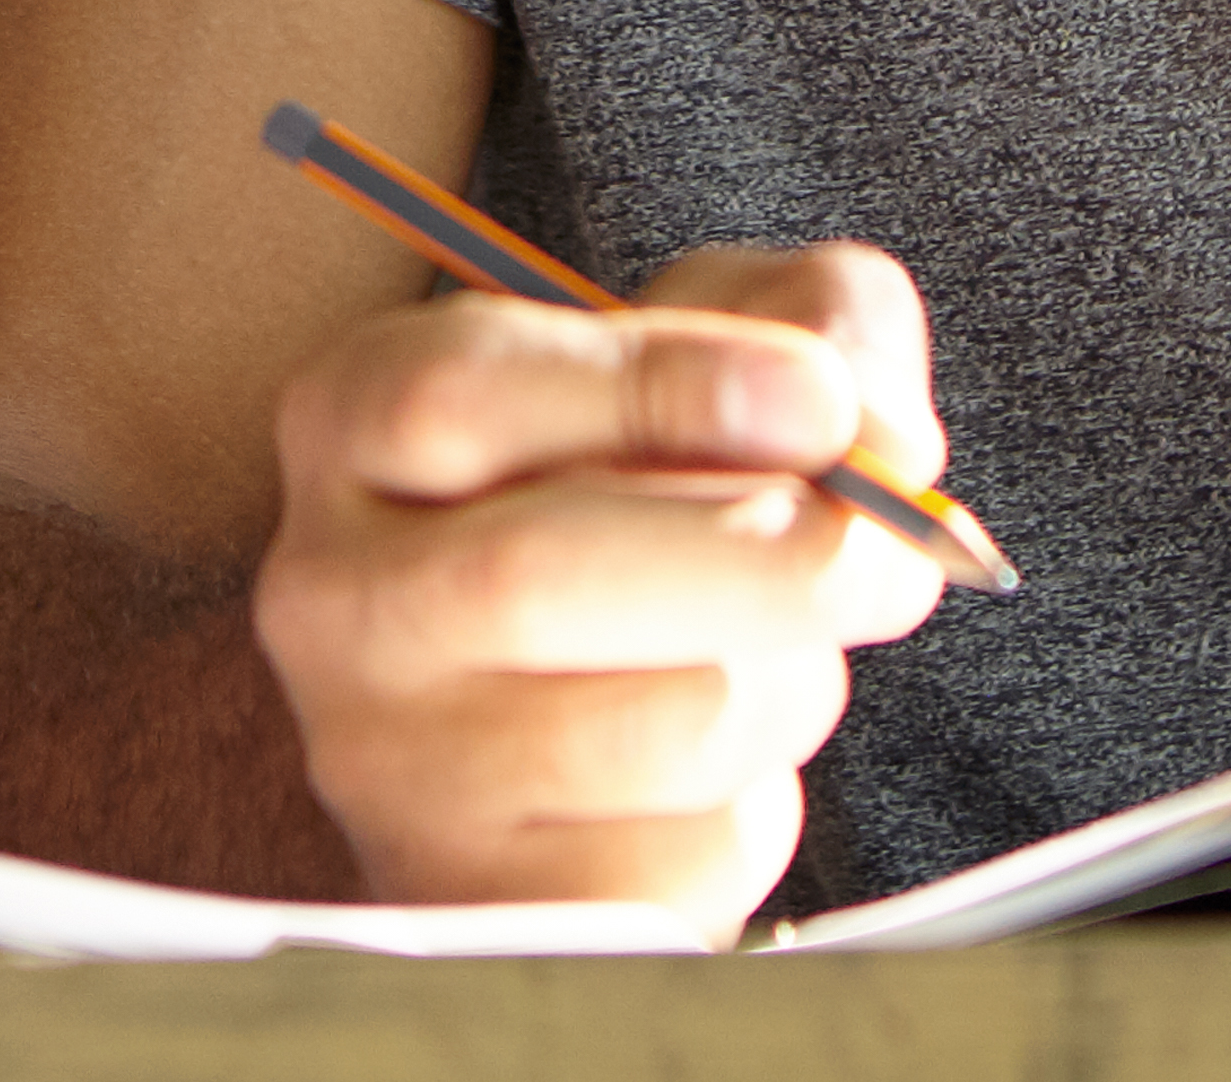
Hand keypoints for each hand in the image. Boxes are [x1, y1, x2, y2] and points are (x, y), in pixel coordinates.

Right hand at [249, 239, 952, 932]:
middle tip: (893, 551)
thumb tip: (882, 440)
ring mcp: (397, 770)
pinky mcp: (494, 905)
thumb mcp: (711, 346)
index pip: (460, 392)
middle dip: (776, 556)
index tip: (821, 401)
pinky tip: (718, 764)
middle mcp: (337, 599)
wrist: (555, 708)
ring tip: (774, 652)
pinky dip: (758, 802)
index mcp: (356, 421)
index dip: (662, 385)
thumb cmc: (636, 493)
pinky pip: (689, 856)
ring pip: (662, 722)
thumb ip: (809, 325)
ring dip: (790, 681)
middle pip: (536, 575)